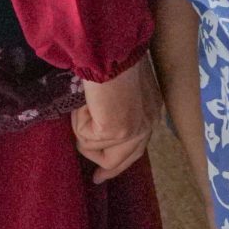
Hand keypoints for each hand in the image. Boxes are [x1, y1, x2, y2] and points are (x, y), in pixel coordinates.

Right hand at [75, 62, 159, 182]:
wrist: (111, 50)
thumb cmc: (112, 59)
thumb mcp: (118, 87)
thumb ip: (117, 107)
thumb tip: (98, 123)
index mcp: (150, 110)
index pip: (137, 146)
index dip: (120, 161)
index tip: (105, 171)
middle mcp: (147, 123)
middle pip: (123, 159)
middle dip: (106, 167)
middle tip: (96, 179)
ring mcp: (132, 131)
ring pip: (95, 149)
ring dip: (82, 129)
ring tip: (82, 107)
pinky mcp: (115, 133)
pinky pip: (85, 139)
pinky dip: (78, 122)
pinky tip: (84, 104)